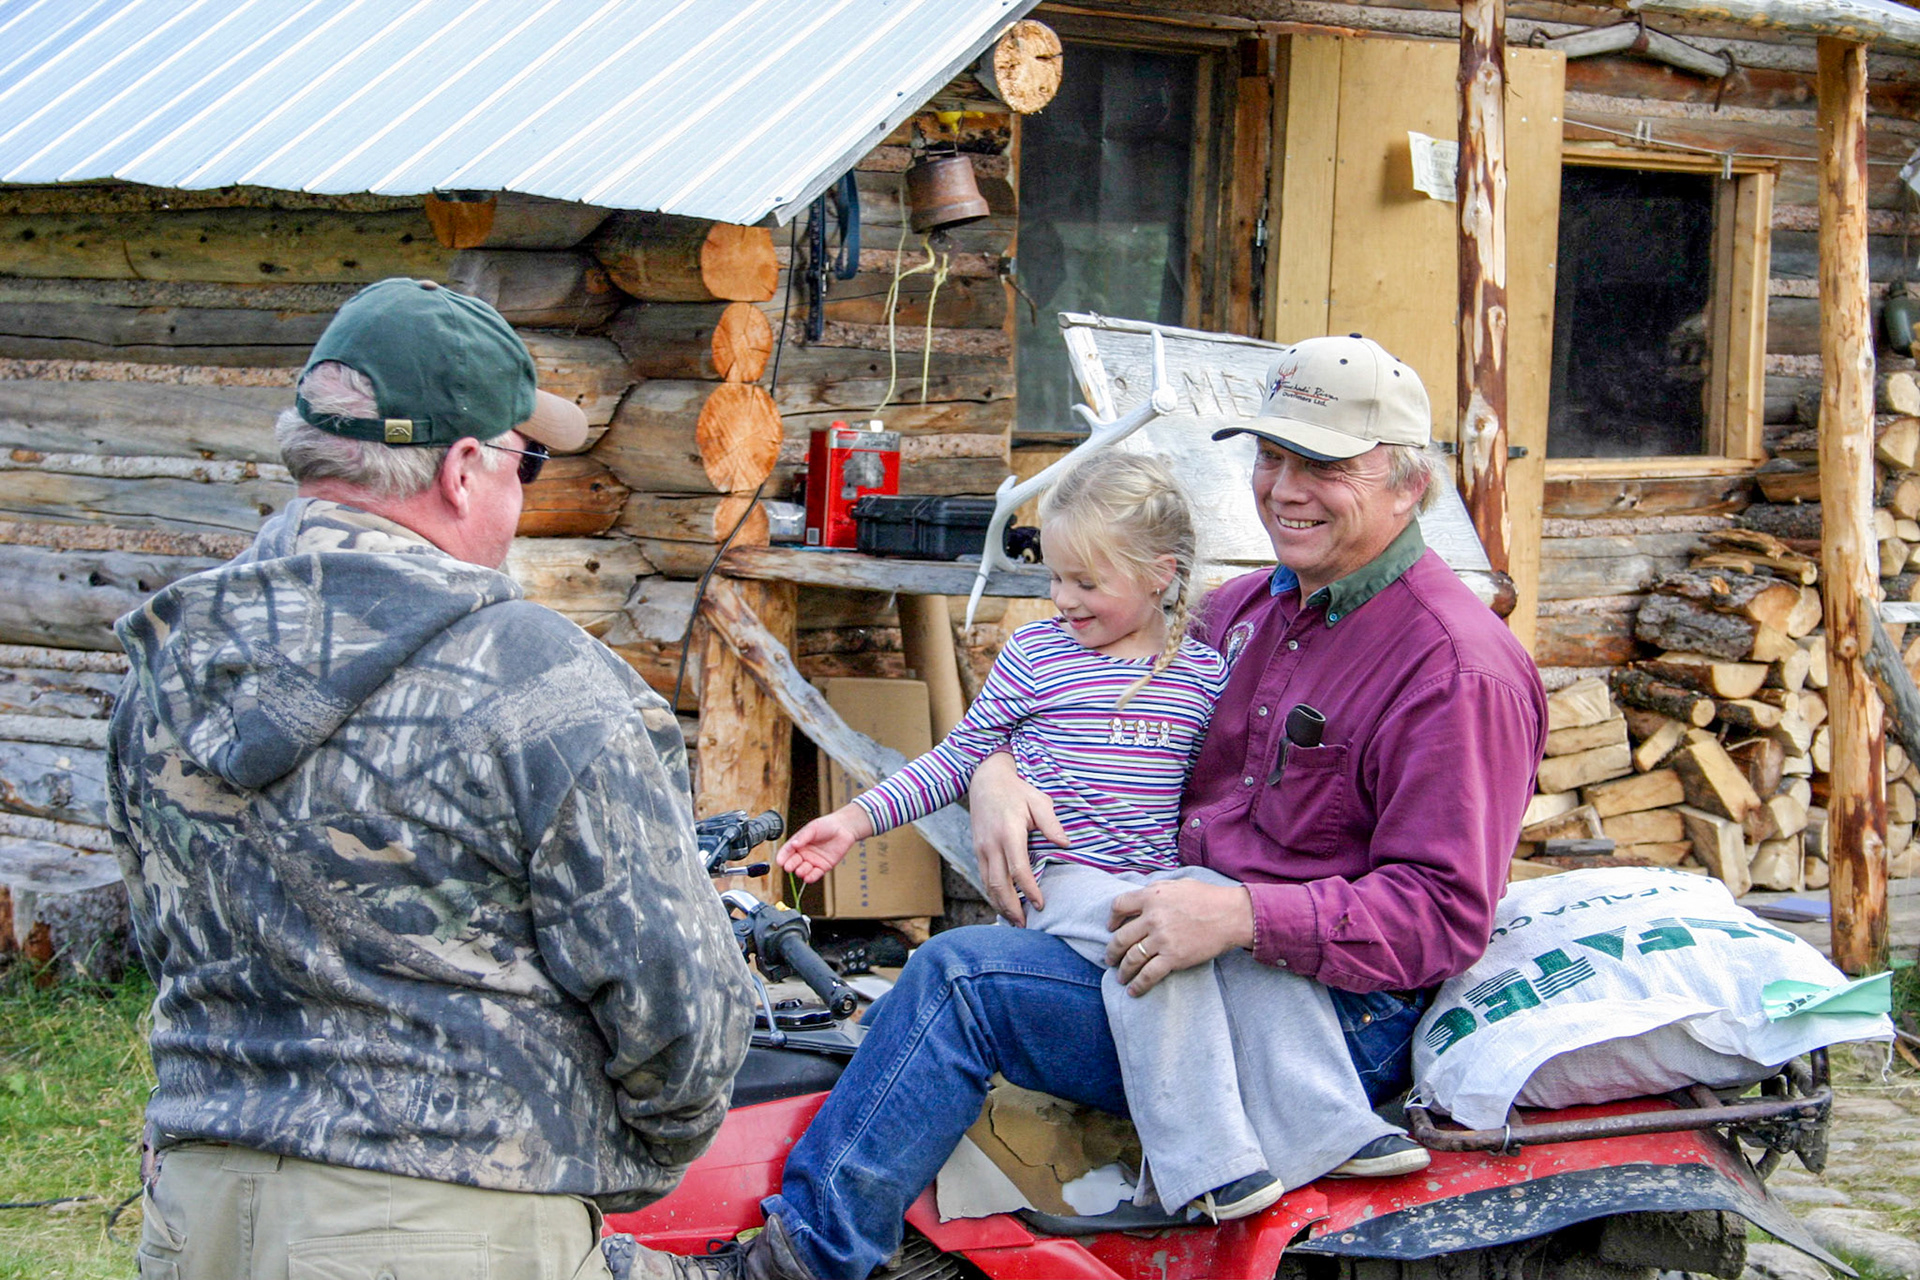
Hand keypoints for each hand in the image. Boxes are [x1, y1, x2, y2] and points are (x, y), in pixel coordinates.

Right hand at [773, 806, 872, 883]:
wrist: (844, 829)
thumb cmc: (827, 825)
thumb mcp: (813, 828)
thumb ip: (803, 837)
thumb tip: (793, 844)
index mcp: (798, 843)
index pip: (787, 852)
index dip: (782, 857)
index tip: (779, 861)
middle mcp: (804, 853)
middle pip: (793, 863)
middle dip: (790, 865)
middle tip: (789, 867)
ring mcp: (813, 861)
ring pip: (803, 870)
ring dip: (801, 872)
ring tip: (800, 871)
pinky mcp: (823, 867)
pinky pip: (815, 875)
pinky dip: (811, 877)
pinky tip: (808, 878)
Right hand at [967, 753, 1067, 925]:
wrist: (985, 781)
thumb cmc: (1017, 791)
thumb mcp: (1038, 800)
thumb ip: (1051, 823)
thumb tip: (1065, 844)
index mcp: (1009, 833)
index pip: (1018, 869)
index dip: (1028, 890)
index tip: (1040, 904)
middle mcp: (991, 844)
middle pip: (998, 884)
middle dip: (1011, 907)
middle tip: (1024, 924)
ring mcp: (981, 849)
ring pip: (987, 884)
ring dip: (1000, 904)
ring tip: (1014, 920)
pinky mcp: (977, 851)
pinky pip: (983, 878)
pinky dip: (992, 894)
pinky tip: (1003, 904)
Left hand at [1105, 880, 1255, 996]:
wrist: (1232, 915)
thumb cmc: (1208, 898)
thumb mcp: (1178, 884)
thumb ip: (1156, 889)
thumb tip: (1141, 897)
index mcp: (1152, 896)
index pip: (1119, 906)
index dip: (1112, 918)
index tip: (1111, 928)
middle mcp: (1153, 917)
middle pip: (1121, 937)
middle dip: (1112, 951)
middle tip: (1109, 958)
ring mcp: (1162, 939)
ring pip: (1132, 958)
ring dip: (1122, 970)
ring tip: (1120, 977)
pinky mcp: (1173, 958)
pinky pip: (1148, 974)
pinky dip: (1138, 985)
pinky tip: (1133, 990)